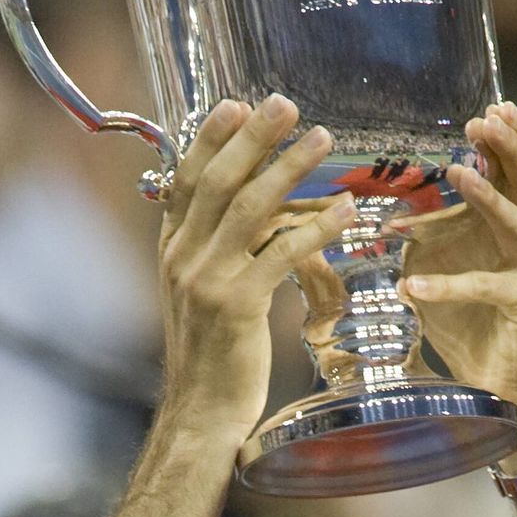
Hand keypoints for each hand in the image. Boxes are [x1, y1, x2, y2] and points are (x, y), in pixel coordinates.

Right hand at [157, 95, 352, 435]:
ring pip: (250, 209)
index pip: (186, 180)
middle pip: (218, 182)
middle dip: (253, 138)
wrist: (201, 412)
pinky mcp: (237, 305)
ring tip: (321, 139)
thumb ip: (215, 251)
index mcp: (172, 250)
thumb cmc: (213, 356)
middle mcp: (183, 258)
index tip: (236, 105)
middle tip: (284, 103)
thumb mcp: (201, 294)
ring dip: (288, 168)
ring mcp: (207, 280)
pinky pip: (281, 253)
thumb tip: (252, 214)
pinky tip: (344, 210)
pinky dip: (315, 227)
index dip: (211, 139)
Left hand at [387, 104, 516, 450]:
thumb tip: (382, 212)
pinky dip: (447, 286)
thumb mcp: (435, 267)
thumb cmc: (467, 323)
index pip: (515, 171)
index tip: (490, 106)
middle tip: (483, 120)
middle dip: (507, 148)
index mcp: (513, 226)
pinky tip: (411, 287)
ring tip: (456, 173)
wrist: (495, 385)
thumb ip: (422, 236)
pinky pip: (486, 287)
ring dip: (486, 196)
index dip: (507, 138)